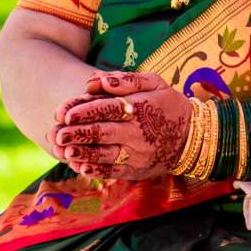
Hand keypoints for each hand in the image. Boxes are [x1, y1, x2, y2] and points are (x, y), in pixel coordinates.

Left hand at [52, 71, 184, 180]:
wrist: (193, 137)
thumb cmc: (169, 104)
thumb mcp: (155, 83)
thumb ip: (126, 79)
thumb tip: (94, 81)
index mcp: (140, 108)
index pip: (108, 108)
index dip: (84, 112)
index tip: (64, 114)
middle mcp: (138, 132)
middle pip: (102, 133)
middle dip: (77, 134)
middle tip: (57, 134)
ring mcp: (138, 154)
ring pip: (105, 155)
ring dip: (83, 154)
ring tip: (64, 151)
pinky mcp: (137, 170)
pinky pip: (114, 171)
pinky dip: (97, 170)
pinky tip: (81, 167)